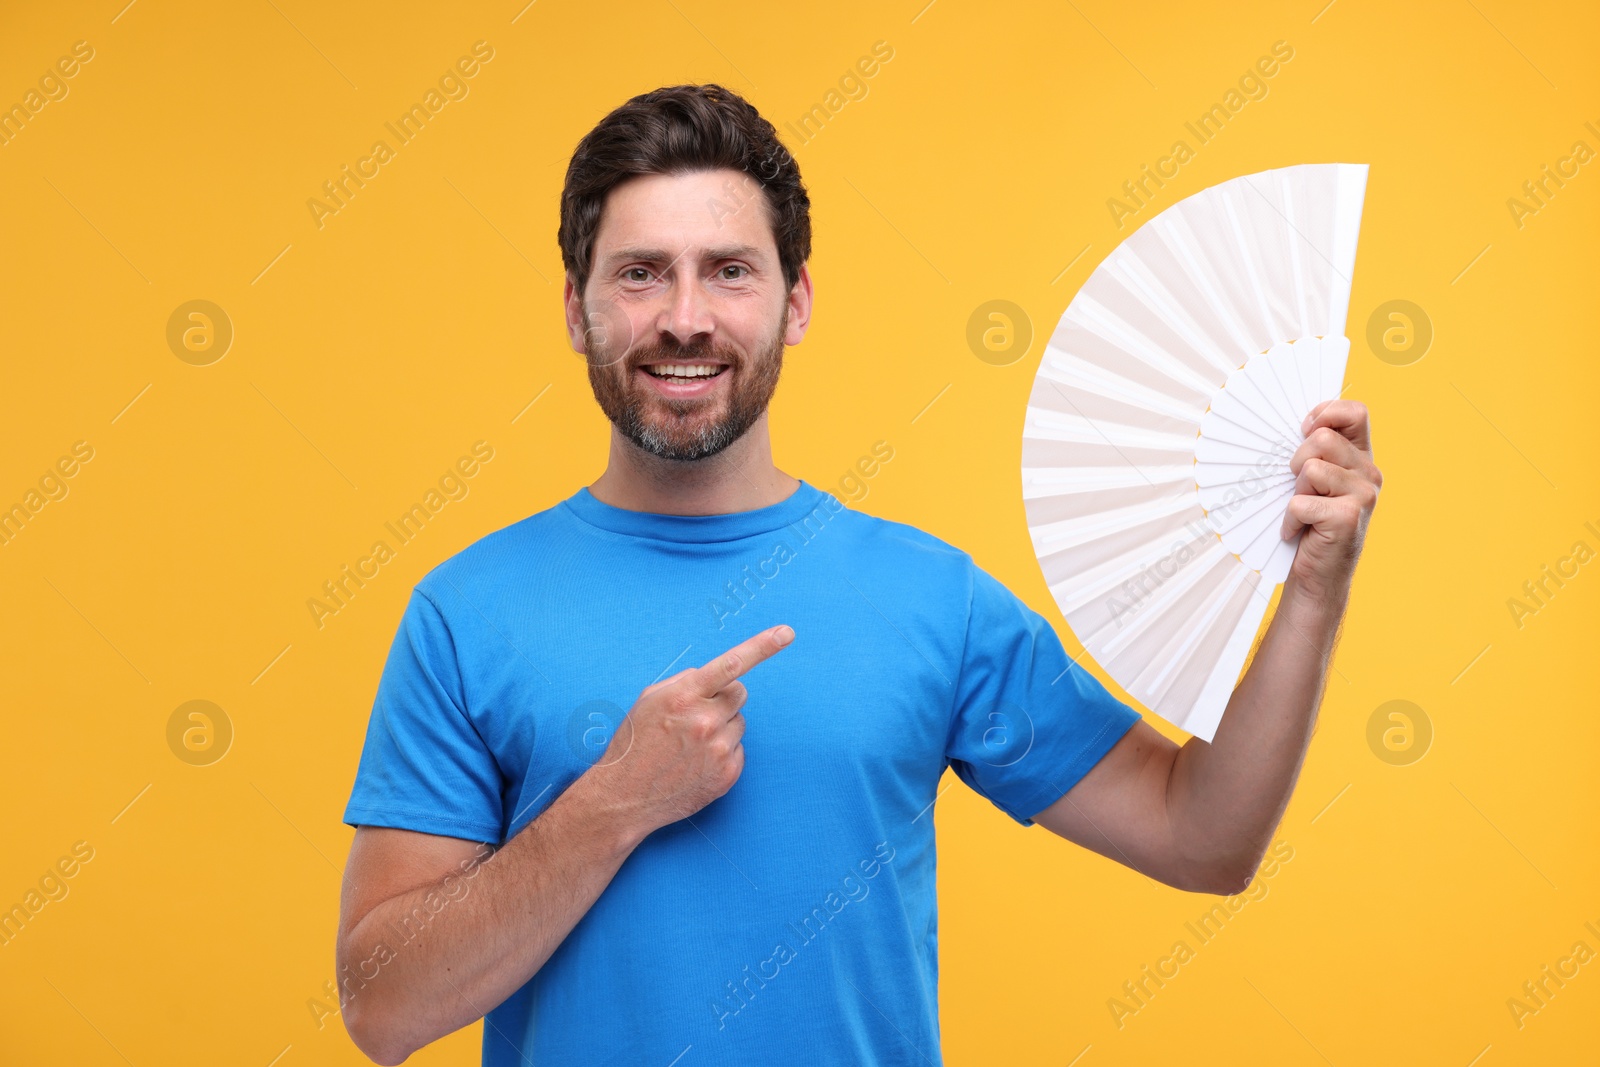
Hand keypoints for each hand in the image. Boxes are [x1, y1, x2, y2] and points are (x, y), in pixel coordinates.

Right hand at [589, 624, 793, 834]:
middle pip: (739, 693)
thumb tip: (717, 675)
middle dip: (723, 699)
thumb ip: (685, 682)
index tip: (786, 633)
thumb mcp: (649, 700)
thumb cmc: (634, 744)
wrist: (624, 797)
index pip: (731, 664)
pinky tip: (697, 763)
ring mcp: (718, 749)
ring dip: (722, 727)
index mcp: (684, 696)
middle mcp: (705, 721)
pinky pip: (739, 749)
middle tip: (698, 716)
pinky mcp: (728, 774)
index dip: (762, 646)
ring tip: (691, 744)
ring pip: (739, 722)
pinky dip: (723, 752)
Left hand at [1280, 399, 1382, 602]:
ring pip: (1310, 469)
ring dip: (1295, 492)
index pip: (1355, 413)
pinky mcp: (1347, 517)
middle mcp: (1369, 473)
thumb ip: (1314, 451)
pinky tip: (1298, 531)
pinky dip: (1289, 519)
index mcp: (1361, 457)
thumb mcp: (1314, 481)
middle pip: (1322, 439)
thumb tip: (1297, 425)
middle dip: (1297, 462)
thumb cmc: (1310, 523)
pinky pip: (1300, 502)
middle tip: (1300, 489)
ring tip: (1304, 511)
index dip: (1325, 414)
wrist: (1318, 574)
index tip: (1305, 432)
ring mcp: (1363, 495)